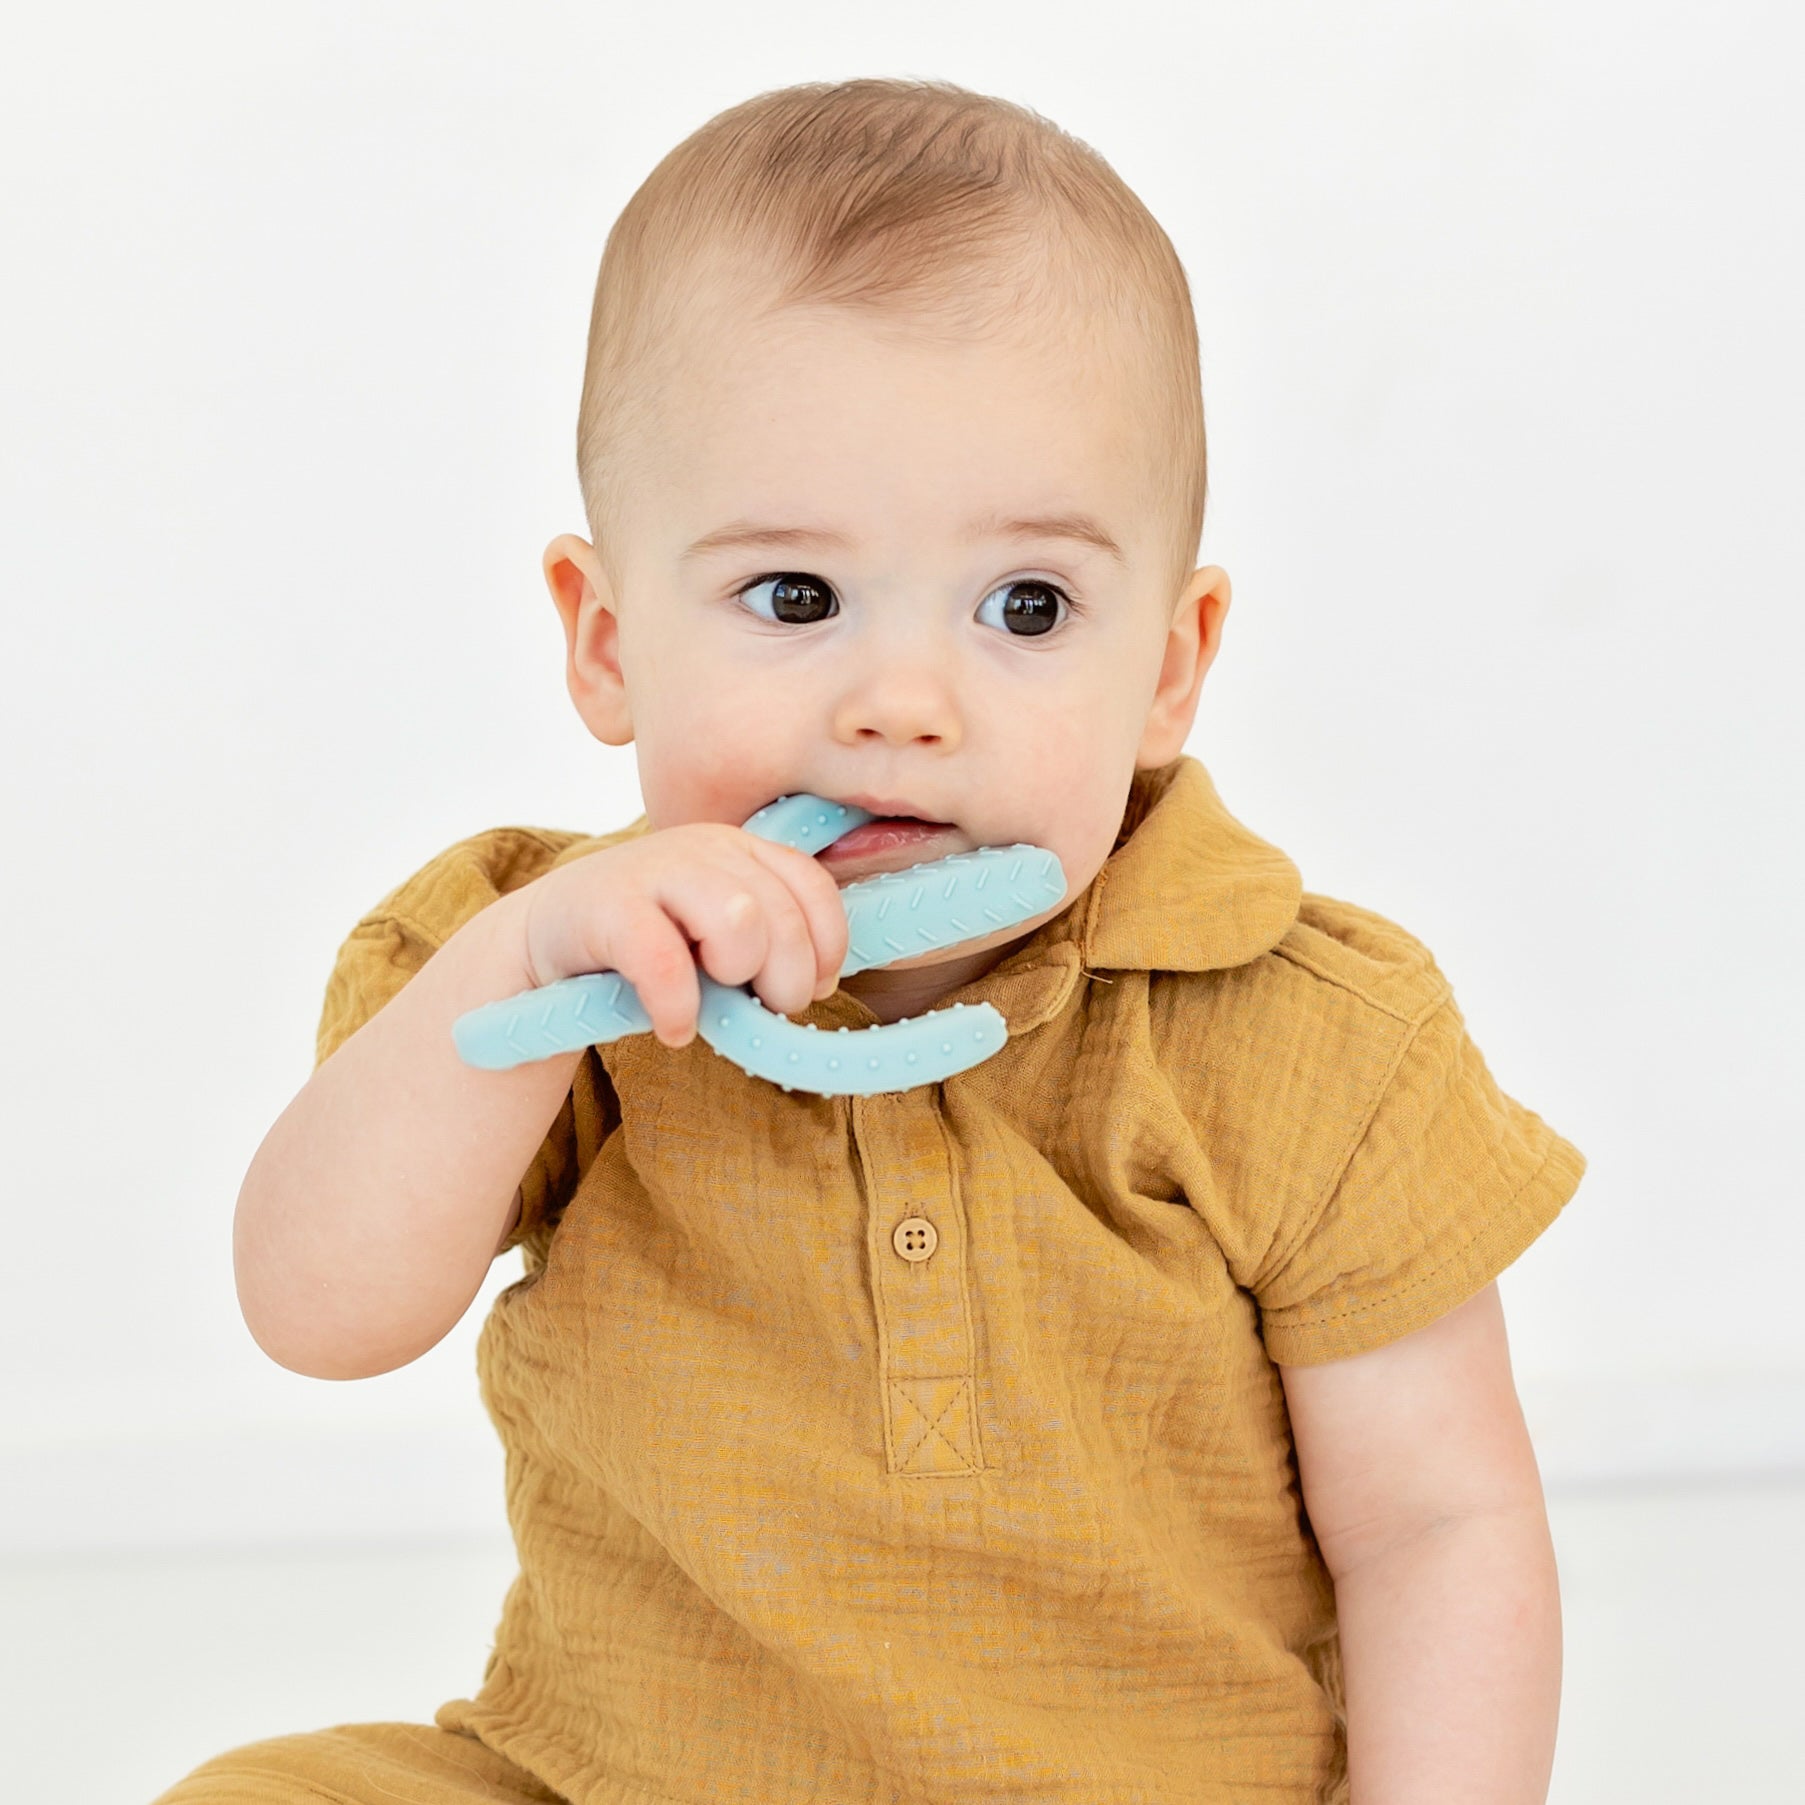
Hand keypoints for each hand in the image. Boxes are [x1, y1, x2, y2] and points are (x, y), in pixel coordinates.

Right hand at [512, 825, 849, 1048]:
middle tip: (760, 1007)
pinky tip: (672, 1027)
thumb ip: (770, 938)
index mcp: (739, 847)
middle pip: (782, 916)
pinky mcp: (607, 906)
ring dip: (735, 976)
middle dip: (786, 979)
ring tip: (712, 1002)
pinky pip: (665, 962)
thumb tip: (825, 980)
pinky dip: (678, 1007)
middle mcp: (702, 847)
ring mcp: (654, 870)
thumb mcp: (717, 928)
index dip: (827, 946)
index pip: (814, 886)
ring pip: (738, 923)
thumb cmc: (650, 942)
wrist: (548, 935)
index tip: (814, 986)